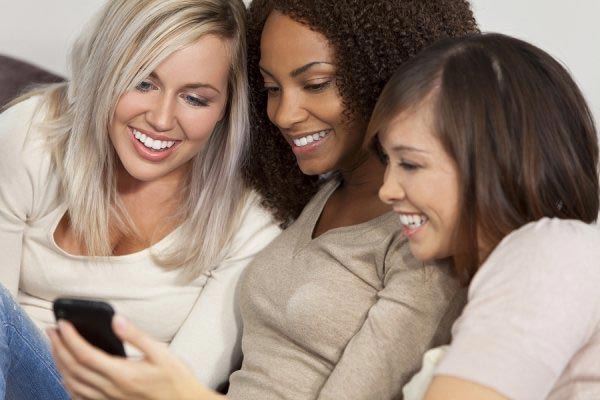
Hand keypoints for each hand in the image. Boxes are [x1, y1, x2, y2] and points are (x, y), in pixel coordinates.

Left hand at [48, 315, 224, 399]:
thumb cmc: (176, 379)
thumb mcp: (161, 352)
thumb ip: (137, 336)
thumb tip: (116, 320)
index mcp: (123, 374)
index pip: (86, 355)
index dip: (70, 338)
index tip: (62, 324)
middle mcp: (111, 389)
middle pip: (74, 369)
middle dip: (59, 348)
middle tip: (51, 330)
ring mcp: (109, 399)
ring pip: (73, 384)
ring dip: (59, 364)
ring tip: (55, 347)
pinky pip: (81, 397)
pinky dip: (68, 385)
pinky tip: (66, 376)